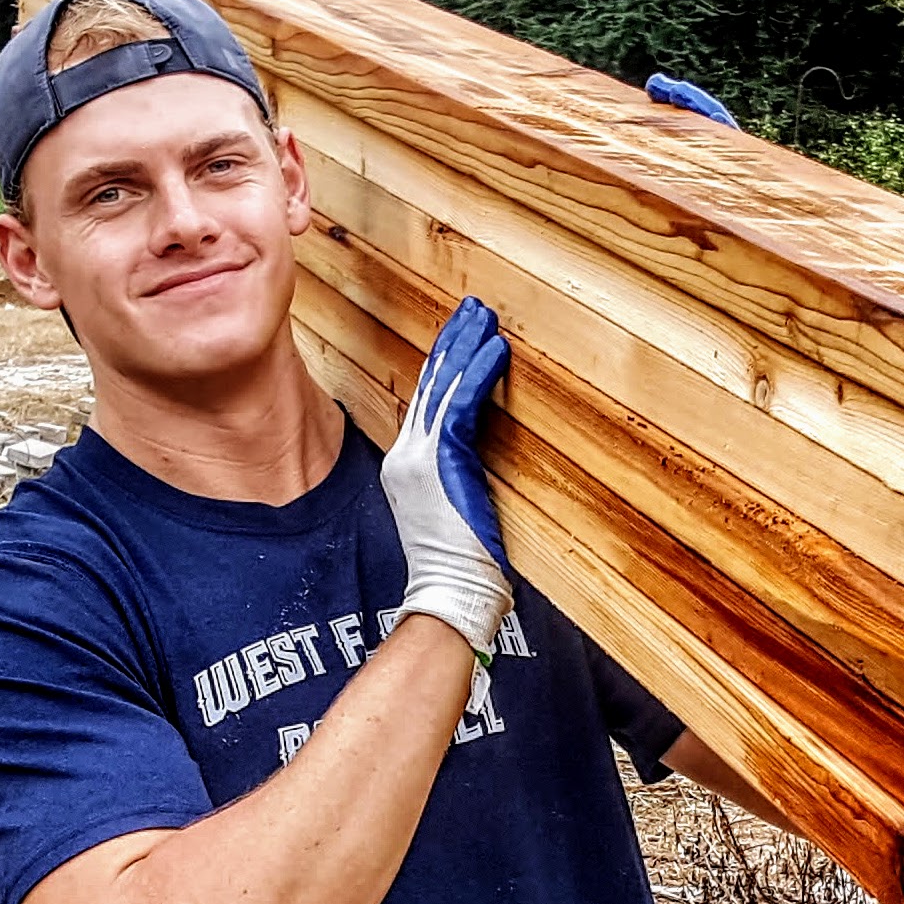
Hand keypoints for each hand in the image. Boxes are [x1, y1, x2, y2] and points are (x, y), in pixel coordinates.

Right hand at [381, 297, 513, 659]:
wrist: (449, 594)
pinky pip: (464, 406)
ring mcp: (421, 457)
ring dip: (468, 347)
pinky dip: (481, 374)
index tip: (461, 334)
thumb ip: (457, 480)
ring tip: (487, 317)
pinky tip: (497, 349)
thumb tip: (475, 464)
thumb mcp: (453, 512)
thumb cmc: (459, 565)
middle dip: (453, 342)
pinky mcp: (444, 463)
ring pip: (445, 388)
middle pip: (430, 384)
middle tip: (474, 308)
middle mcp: (408, 454)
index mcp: (407, 465)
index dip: (443, 364)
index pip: (425, 401)